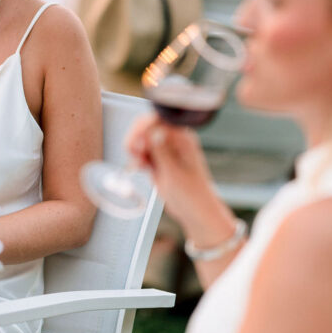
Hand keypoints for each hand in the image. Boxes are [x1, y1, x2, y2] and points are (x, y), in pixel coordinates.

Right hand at [126, 115, 222, 237]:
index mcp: (182, 138)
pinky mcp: (160, 160)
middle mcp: (173, 140)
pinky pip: (143, 152)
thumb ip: (162, 151)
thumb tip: (152, 131)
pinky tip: (139, 167)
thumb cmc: (191, 194)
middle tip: (135, 156)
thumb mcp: (174, 173)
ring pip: (142, 139)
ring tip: (139, 165)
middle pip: (146, 127)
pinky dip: (138, 158)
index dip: (142, 128)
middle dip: (136, 139)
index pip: (156, 120)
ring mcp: (166, 149)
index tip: (135, 145)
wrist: (196, 212)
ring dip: (135, 150)